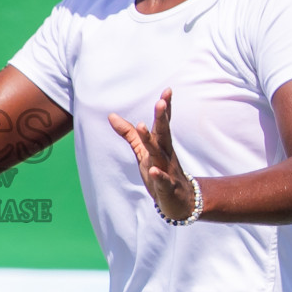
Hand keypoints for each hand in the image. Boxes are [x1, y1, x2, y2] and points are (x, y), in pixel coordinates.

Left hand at [109, 88, 198, 221]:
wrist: (180, 201)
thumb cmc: (160, 171)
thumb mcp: (143, 152)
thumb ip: (130, 134)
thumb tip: (111, 115)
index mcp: (161, 145)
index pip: (163, 124)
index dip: (165, 108)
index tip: (168, 90)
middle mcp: (166, 154)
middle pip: (164, 134)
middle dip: (162, 118)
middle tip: (161, 101)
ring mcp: (168, 170)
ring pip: (160, 153)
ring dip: (151, 140)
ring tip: (142, 125)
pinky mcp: (167, 187)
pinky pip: (163, 180)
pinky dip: (158, 175)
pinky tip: (153, 170)